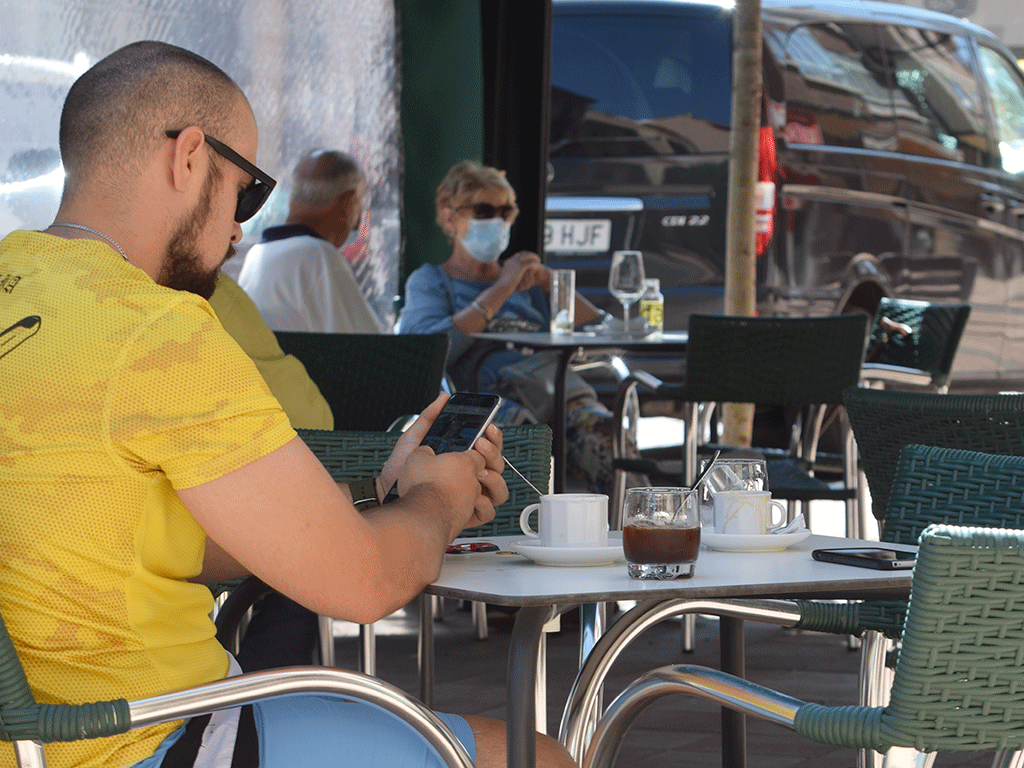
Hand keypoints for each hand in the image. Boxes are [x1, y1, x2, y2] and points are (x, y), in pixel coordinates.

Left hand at [379, 398, 507, 528]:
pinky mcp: (466, 515)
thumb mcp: (413, 440)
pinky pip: (487, 512)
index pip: (487, 447)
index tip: (488, 427)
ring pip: (498, 489)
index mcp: (461, 461)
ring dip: (494, 478)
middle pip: (497, 465)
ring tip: (478, 473)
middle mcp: (469, 479)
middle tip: (480, 445)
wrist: (386, 497)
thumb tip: (443, 399)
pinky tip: (474, 497)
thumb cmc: (398, 472)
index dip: (493, 436)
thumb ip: (429, 418)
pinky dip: (484, 503)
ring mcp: (470, 497)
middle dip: (493, 453)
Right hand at [496, 251, 548, 293]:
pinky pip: (531, 262)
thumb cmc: (502, 285)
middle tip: (534, 258)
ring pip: (528, 256)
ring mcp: (516, 262)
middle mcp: (512, 260)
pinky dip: (535, 263)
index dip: (523, 256)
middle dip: (529, 255)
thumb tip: (508, 276)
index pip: (517, 255)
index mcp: (508, 261)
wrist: (502, 287)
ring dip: (534, 257)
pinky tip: (538, 265)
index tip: (528, 258)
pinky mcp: (521, 266)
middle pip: (523, 253)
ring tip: (538, 260)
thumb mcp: (504, 278)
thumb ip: (507, 274)